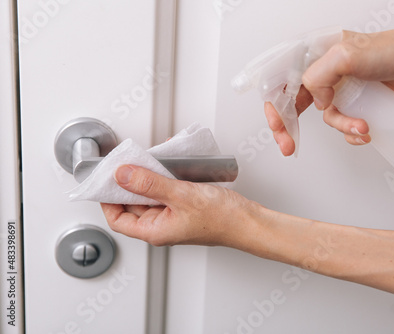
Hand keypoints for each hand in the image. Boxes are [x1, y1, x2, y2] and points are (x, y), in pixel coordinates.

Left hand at [100, 165, 256, 246]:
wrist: (249, 221)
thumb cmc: (222, 219)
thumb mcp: (181, 196)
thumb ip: (149, 184)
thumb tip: (122, 174)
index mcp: (155, 231)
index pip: (118, 219)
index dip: (108, 199)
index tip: (106, 179)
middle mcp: (161, 225)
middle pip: (132, 204)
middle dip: (128, 183)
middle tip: (127, 163)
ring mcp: (174, 216)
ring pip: (150, 195)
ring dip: (147, 177)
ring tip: (148, 160)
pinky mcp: (185, 206)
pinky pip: (166, 190)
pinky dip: (164, 176)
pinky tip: (168, 164)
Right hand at [266, 28, 393, 155]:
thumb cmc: (388, 50)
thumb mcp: (345, 56)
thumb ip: (318, 76)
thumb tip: (316, 100)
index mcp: (311, 54)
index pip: (279, 80)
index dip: (273, 104)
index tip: (278, 125)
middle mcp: (320, 71)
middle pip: (291, 103)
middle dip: (289, 127)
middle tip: (288, 145)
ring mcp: (335, 88)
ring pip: (323, 117)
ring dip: (340, 126)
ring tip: (360, 126)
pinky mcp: (351, 101)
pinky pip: (341, 124)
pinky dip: (351, 131)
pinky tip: (365, 128)